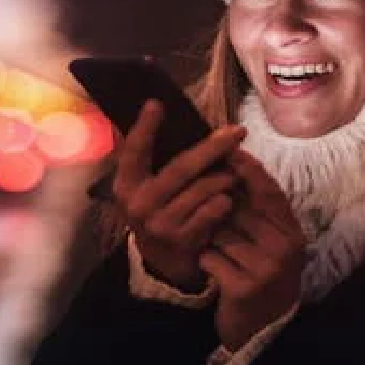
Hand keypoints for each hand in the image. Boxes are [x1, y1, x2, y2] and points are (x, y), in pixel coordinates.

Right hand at [111, 100, 245, 289]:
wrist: (162, 261)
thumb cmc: (159, 209)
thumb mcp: (145, 186)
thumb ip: (150, 157)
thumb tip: (156, 109)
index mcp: (126, 185)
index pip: (134, 151)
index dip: (144, 128)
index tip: (156, 103)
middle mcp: (139, 204)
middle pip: (182, 167)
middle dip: (213, 146)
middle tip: (238, 131)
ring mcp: (161, 224)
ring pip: (203, 188)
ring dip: (225, 176)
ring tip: (235, 171)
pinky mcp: (183, 239)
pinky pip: (213, 210)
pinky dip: (225, 201)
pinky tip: (228, 199)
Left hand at [199, 149, 306, 350]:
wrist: (260, 330)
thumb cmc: (259, 274)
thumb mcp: (268, 241)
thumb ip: (256, 210)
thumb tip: (234, 161)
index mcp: (292, 232)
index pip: (269, 192)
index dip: (249, 170)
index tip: (229, 152)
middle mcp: (284, 249)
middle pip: (238, 210)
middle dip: (220, 213)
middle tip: (216, 223)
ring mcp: (265, 269)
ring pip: (220, 233)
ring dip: (212, 241)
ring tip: (222, 255)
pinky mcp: (243, 288)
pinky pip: (210, 258)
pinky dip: (205, 262)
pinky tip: (214, 272)